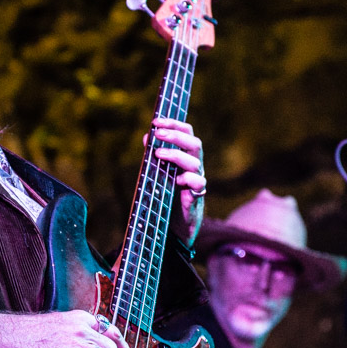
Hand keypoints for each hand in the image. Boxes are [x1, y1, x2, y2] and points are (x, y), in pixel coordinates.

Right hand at [0, 310, 134, 347]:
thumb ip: (77, 328)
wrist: (8, 335)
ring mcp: (73, 345)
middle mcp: (80, 329)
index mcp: (80, 318)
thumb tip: (92, 341)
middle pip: (111, 347)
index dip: (123, 346)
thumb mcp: (59, 321)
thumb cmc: (30, 330)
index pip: (111, 330)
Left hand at [144, 117, 204, 246]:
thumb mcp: (159, 173)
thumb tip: (147, 136)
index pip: (186, 133)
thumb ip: (155, 155)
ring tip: (159, 154)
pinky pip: (199, 185)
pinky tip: (177, 179)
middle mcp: (194, 166)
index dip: (174, 124)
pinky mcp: (196, 198)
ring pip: (195, 162)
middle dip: (176, 136)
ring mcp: (197, 181)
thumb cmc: (167, 195)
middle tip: (158, 133)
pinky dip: (189, 180)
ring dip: (176, 155)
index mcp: (185, 156)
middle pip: (194, 143)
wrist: (175, 226)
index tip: (156, 121)